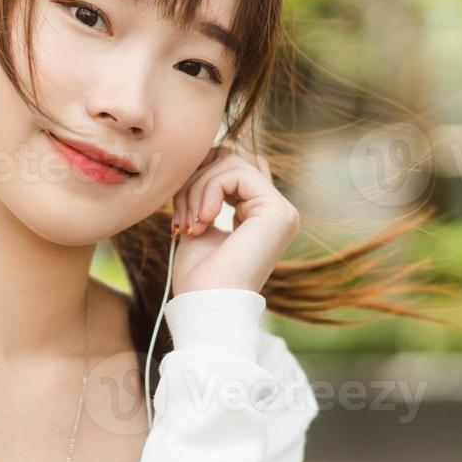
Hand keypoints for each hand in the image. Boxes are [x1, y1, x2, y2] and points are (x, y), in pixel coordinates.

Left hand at [168, 141, 299, 296]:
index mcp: (262, 215)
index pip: (235, 167)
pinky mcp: (277, 211)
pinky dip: (207, 191)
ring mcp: (282, 211)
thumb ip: (208, 190)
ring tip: (187, 221)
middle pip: (235, 158)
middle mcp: (278, 211)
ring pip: (232, 162)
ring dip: (196, 187)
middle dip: (197, 177)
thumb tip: (209, 153)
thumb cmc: (198, 277)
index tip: (180, 213)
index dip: (202, 176)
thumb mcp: (200, 221)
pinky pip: (235, 173)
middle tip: (179, 214)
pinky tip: (201, 220)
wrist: (205, 308)